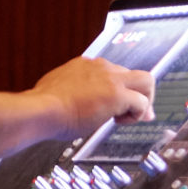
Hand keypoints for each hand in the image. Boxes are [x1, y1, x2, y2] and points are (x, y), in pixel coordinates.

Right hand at [30, 58, 155, 135]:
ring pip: (146, 81)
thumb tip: (72, 102)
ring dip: (143, 101)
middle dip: (139, 94)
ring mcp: (110, 78)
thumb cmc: (44, 107)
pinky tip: (120, 122)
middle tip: (136, 113)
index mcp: (86, 66)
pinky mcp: (117, 94)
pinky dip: (137, 114)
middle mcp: (101, 67)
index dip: (120, 89)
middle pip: (133, 74)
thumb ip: (71, 92)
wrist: (42, 110)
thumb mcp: (58, 92)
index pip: (113, 73)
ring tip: (127, 119)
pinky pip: (141, 102)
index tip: (118, 105)